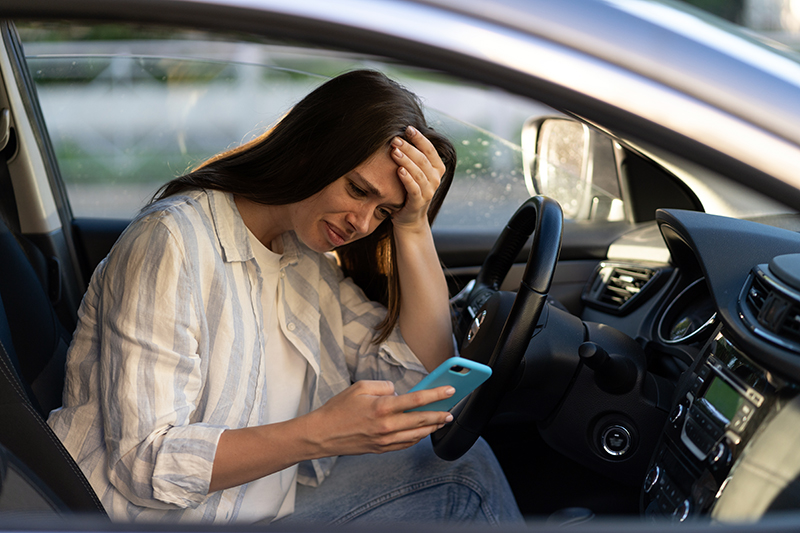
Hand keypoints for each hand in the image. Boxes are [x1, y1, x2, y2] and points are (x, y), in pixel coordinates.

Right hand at [304, 380, 453, 455]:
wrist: (322, 435)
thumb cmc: (338, 409)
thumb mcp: (360, 387)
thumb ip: (383, 386)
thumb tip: (398, 392)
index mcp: (381, 407)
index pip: (416, 400)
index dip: (436, 394)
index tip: (449, 390)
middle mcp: (386, 426)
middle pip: (421, 420)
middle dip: (439, 414)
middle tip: (451, 410)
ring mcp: (384, 440)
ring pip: (416, 435)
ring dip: (431, 428)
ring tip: (441, 421)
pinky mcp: (381, 449)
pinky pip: (405, 445)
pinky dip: (417, 438)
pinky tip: (422, 432)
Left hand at [389, 126, 445, 230]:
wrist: (409, 219)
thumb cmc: (408, 190)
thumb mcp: (415, 172)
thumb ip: (415, 157)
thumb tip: (404, 133)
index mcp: (437, 169)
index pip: (430, 150)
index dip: (420, 138)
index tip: (407, 128)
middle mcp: (436, 179)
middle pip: (423, 159)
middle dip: (409, 147)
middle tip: (395, 139)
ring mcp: (429, 191)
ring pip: (418, 172)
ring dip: (406, 160)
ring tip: (394, 151)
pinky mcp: (419, 202)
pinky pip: (414, 188)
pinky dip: (407, 179)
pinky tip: (399, 171)